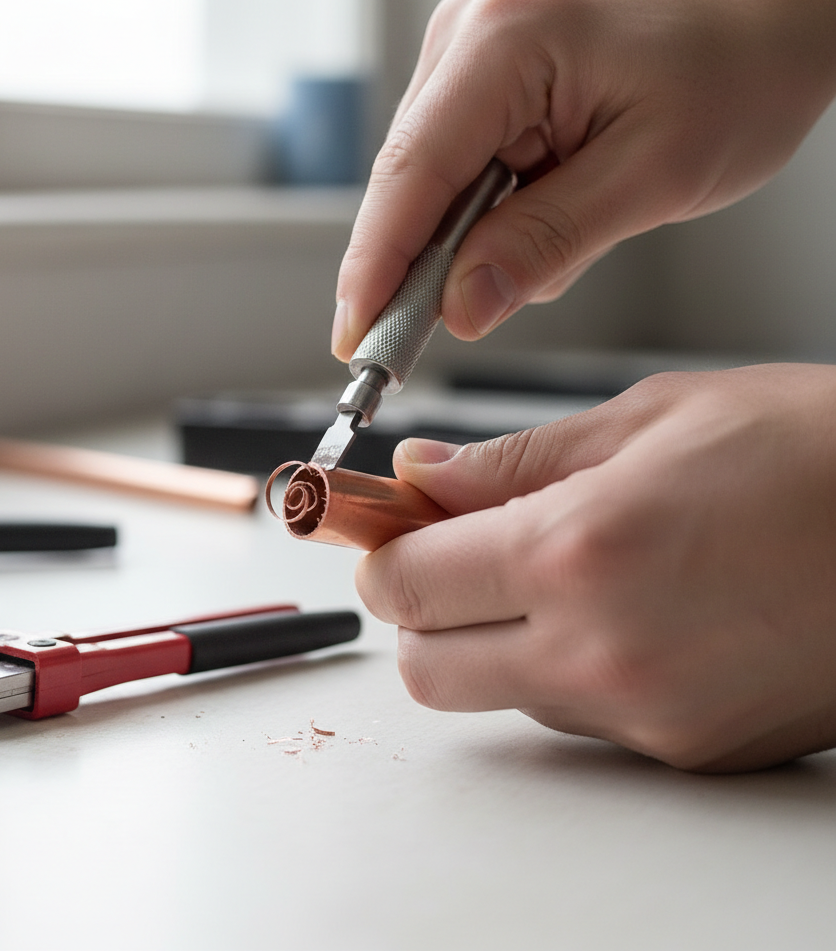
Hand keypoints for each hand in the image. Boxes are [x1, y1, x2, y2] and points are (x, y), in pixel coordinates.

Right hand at [332, 0, 835, 358]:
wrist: (768, 27)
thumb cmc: (733, 76)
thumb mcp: (650, 177)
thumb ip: (544, 245)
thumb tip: (459, 308)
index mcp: (504, 45)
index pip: (411, 175)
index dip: (375, 268)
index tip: (355, 343)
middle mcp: (469, 42)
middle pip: (406, 188)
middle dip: (419, 270)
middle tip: (426, 344)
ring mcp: (468, 63)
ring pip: (430, 193)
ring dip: (475, 243)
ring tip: (570, 233)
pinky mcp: (481, 89)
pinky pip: (459, 182)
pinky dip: (492, 222)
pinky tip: (554, 212)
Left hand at [355, 365, 835, 771]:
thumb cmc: (812, 451)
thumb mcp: (649, 420)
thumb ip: (512, 462)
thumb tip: (420, 475)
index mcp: (577, 551)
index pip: (403, 585)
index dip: (377, 551)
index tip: (382, 526)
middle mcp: (602, 652)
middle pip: (425, 670)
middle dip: (417, 611)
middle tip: (453, 553)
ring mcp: (648, 715)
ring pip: (498, 695)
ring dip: (492, 638)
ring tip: (562, 570)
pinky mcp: (689, 750)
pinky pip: (577, 717)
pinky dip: (567, 667)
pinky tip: (626, 609)